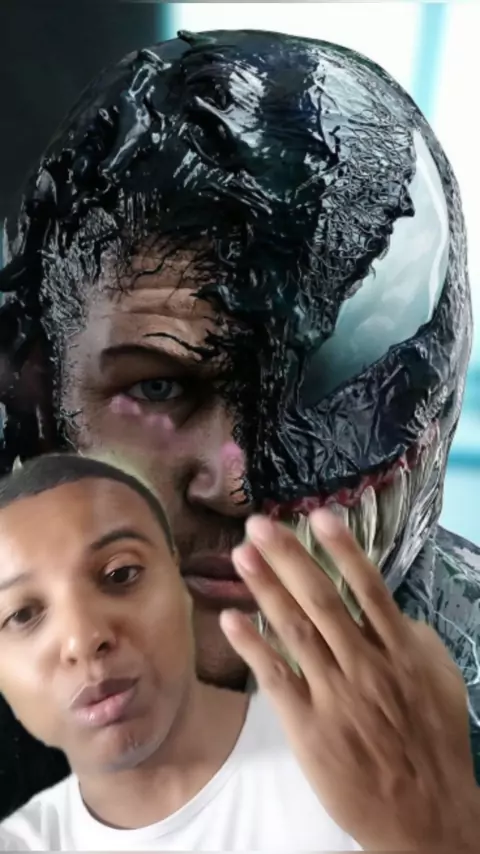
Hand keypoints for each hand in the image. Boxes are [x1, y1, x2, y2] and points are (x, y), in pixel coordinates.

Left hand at [220, 509, 478, 850]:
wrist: (425, 812)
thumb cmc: (433, 741)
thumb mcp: (439, 680)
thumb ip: (412, 638)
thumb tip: (385, 607)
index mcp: (400, 649)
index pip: (367, 587)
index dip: (342, 548)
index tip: (317, 515)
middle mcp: (364, 664)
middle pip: (320, 599)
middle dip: (289, 557)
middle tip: (259, 525)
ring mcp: (334, 694)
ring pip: (294, 630)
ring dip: (265, 589)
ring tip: (242, 555)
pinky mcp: (308, 726)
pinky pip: (275, 678)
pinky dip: (252, 646)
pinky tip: (230, 618)